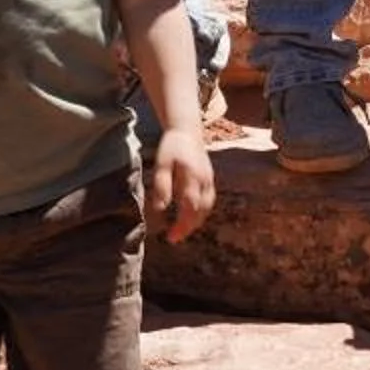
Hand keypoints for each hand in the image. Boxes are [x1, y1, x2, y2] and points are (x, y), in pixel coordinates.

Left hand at [148, 128, 215, 244]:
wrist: (187, 130)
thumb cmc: (172, 147)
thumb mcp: (162, 164)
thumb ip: (161, 185)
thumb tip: (159, 208)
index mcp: (192, 177)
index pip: (189, 208)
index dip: (181, 225)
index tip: (170, 236)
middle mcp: (204, 181)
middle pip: (200, 211)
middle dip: (188, 227)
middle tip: (173, 238)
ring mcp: (209, 180)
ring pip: (207, 208)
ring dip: (196, 222)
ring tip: (182, 231)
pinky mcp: (210, 180)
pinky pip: (209, 201)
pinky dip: (201, 212)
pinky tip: (191, 217)